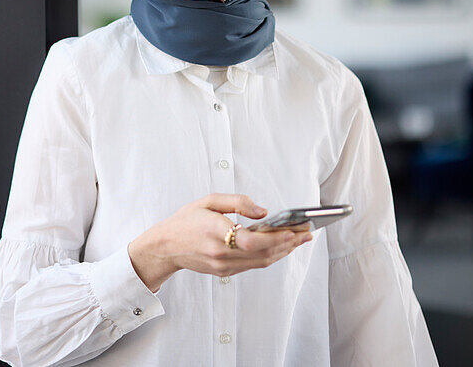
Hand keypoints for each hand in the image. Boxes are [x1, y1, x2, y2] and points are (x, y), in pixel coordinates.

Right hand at [128, 194, 311, 291]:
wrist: (165, 246)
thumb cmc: (185, 221)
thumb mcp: (208, 201)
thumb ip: (237, 202)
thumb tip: (263, 211)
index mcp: (216, 232)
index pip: (253, 241)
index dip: (278, 238)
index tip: (295, 229)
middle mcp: (222, 253)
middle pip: (264, 253)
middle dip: (289, 243)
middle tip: (307, 233)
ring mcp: (224, 266)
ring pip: (262, 262)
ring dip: (284, 252)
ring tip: (299, 240)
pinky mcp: (225, 271)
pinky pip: (254, 265)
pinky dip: (271, 256)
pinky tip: (281, 247)